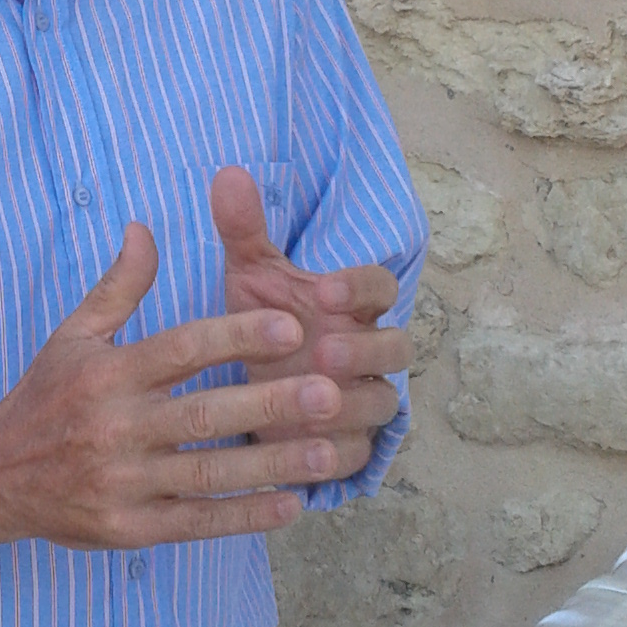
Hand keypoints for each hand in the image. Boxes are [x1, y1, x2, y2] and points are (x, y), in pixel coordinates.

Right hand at [0, 224, 354, 553]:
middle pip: (204, 414)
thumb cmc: (43, 398)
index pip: (180, 349)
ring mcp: (122, 482)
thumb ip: (118, 286)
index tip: (292, 324)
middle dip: (270, 402)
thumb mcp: (72, 335)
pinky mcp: (128, 528)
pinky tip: (292, 505)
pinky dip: (244, 517)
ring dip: (273, 464)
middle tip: (331, 391)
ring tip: (332, 451)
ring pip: (209, 473)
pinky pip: (195, 522)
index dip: (236, 335)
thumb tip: (144, 227)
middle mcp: (115, 427)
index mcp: (107, 373)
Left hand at [209, 166, 406, 484]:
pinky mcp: (349, 446)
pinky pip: (360, 453)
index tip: (324, 289)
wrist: (250, 393)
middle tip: (326, 350)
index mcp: (353, 304)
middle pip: (399, 348)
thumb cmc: (261, 326)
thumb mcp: (249, 278)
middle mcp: (370, 351)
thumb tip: (228, 173)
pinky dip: (340, 452)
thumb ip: (244, 231)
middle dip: (366, 349)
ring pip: (384, 403)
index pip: (379, 286)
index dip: (358, 287)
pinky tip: (312, 450)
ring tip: (318, 400)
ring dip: (356, 402)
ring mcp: (364, 400)